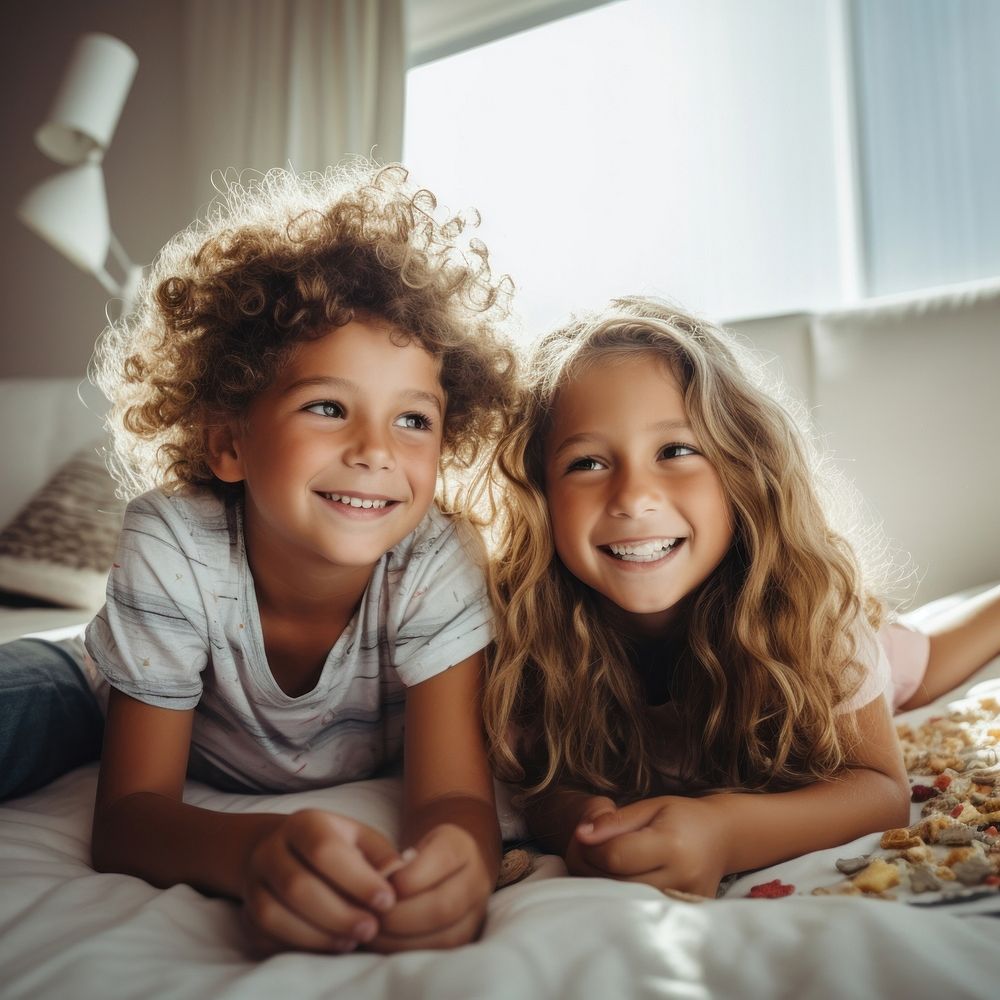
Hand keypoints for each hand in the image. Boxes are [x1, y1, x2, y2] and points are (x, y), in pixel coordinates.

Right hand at [241, 809, 400, 954]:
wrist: (284, 850)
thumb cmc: (336, 846)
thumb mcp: (360, 838)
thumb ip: (380, 855)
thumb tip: (401, 874)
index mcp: (303, 823)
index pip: (324, 851)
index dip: (357, 880)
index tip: (387, 901)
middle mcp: (270, 849)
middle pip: (297, 887)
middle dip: (339, 914)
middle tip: (371, 929)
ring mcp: (253, 882)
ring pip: (274, 916)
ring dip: (318, 935)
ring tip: (352, 941)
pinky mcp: (246, 912)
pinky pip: (264, 936)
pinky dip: (298, 946)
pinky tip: (328, 946)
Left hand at [370, 823, 492, 952]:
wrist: (443, 872)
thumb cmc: (415, 858)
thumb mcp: (407, 846)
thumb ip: (394, 861)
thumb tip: (375, 884)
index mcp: (461, 847)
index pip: (443, 859)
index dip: (410, 877)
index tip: (381, 887)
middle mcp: (476, 880)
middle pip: (444, 905)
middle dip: (401, 916)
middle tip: (370, 917)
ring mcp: (476, 913)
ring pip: (445, 937)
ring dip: (401, 941)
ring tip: (373, 934)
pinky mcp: (467, 939)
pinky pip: (440, 954)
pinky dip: (408, 953)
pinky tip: (385, 945)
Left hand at [569, 794, 726, 897]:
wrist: (723, 837)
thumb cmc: (683, 816)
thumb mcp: (650, 807)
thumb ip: (615, 822)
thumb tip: (581, 835)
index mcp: (672, 845)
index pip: (615, 856)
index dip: (590, 847)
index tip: (584, 836)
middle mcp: (680, 878)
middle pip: (616, 883)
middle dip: (590, 866)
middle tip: (585, 850)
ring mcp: (682, 902)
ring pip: (623, 901)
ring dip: (601, 883)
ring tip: (600, 862)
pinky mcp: (682, 915)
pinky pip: (638, 910)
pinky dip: (620, 896)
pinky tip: (617, 878)